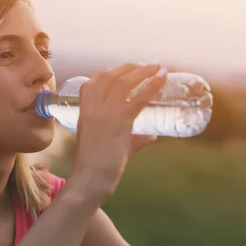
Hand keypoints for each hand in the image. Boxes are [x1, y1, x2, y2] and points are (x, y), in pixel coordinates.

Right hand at [69, 64, 166, 206]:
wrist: (91, 178)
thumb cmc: (97, 165)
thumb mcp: (109, 144)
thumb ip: (131, 137)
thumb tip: (151, 134)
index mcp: (83, 110)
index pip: (93, 82)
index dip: (110, 72)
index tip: (125, 70)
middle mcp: (92, 107)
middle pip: (111, 76)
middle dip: (130, 68)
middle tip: (147, 66)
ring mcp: (105, 113)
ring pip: (125, 82)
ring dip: (143, 71)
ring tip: (158, 68)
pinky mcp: (120, 122)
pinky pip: (138, 98)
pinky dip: (152, 85)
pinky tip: (162, 79)